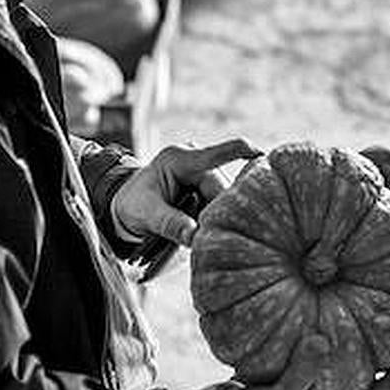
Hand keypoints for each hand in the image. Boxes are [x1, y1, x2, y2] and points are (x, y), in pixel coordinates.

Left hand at [112, 138, 259, 244]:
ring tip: (206, 233)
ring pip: (225, 198)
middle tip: (214, 234)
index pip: (218, 153)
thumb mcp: (146, 213)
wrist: (127, 205)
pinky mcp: (208, 187)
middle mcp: (197, 163)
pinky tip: (210, 228)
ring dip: (219, 216)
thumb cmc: (134, 204)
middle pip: (224, 188)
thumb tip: (195, 236)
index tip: (262, 156)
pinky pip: (220, 203)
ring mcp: (204, 174)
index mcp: (180, 159)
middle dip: (222, 211)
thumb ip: (170, 224)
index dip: (242, 152)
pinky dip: (217, 217)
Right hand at [220, 336, 338, 389]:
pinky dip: (275, 353)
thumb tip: (323, 340)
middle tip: (329, 330)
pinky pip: (271, 366)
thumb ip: (303, 370)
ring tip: (307, 325)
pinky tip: (277, 330)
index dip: (346, 374)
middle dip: (321, 359)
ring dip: (298, 354)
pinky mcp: (254, 386)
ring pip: (292, 371)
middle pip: (314, 379)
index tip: (350, 348)